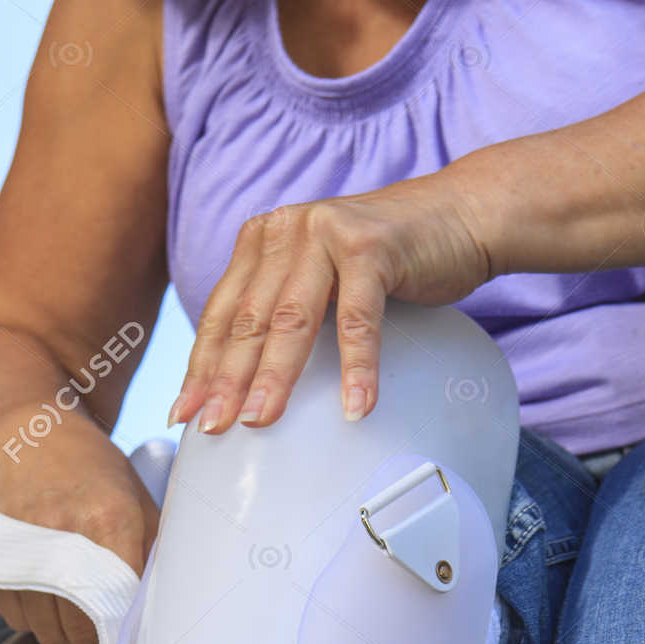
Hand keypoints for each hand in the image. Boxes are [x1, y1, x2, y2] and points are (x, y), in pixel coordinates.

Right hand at [0, 416, 159, 643]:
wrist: (28, 439)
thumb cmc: (93, 470)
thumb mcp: (139, 501)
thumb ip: (155, 554)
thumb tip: (168, 609)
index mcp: (108, 519)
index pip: (120, 606)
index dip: (125, 640)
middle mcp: (62, 534)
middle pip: (78, 628)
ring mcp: (24, 548)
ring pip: (45, 629)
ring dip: (66, 642)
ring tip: (83, 635)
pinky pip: (17, 618)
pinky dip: (36, 624)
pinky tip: (53, 609)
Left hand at [167, 166, 493, 434]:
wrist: (460, 214)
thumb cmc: (388, 261)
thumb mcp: (320, 280)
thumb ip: (283, 309)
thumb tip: (243, 382)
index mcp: (263, 240)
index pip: (223, 314)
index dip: (201, 367)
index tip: (183, 415)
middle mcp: (287, 230)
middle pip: (249, 321)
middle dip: (226, 379)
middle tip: (211, 427)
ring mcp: (327, 234)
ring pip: (292, 321)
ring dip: (275, 377)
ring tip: (259, 421)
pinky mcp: (372, 247)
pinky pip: (357, 320)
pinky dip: (357, 368)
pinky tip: (355, 408)